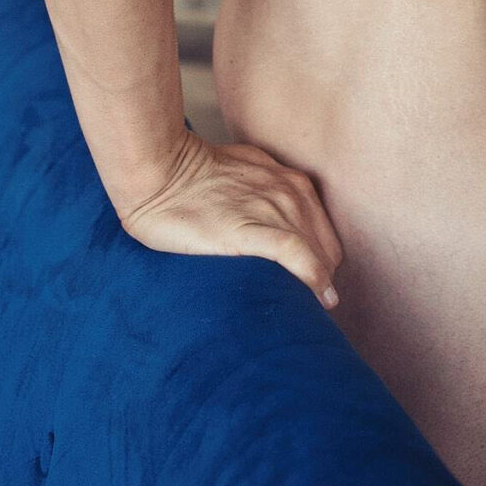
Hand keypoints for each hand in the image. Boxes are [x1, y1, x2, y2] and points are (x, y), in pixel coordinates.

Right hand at [119, 126, 344, 307]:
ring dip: (317, 286)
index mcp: (290, 183)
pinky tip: (315, 298)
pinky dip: (310, 277)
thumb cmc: (193, 177)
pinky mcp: (249, 227)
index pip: (324, 234)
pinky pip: (294, 253)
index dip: (321, 264)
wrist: (159, 171)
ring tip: (307, 314)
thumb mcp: (245, 177)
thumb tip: (274, 231)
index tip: (314, 290)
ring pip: (315, 253)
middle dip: (322, 278)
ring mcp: (271, 208)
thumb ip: (267, 196)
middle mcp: (289, 192)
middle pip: (326, 248)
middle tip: (306, 308)